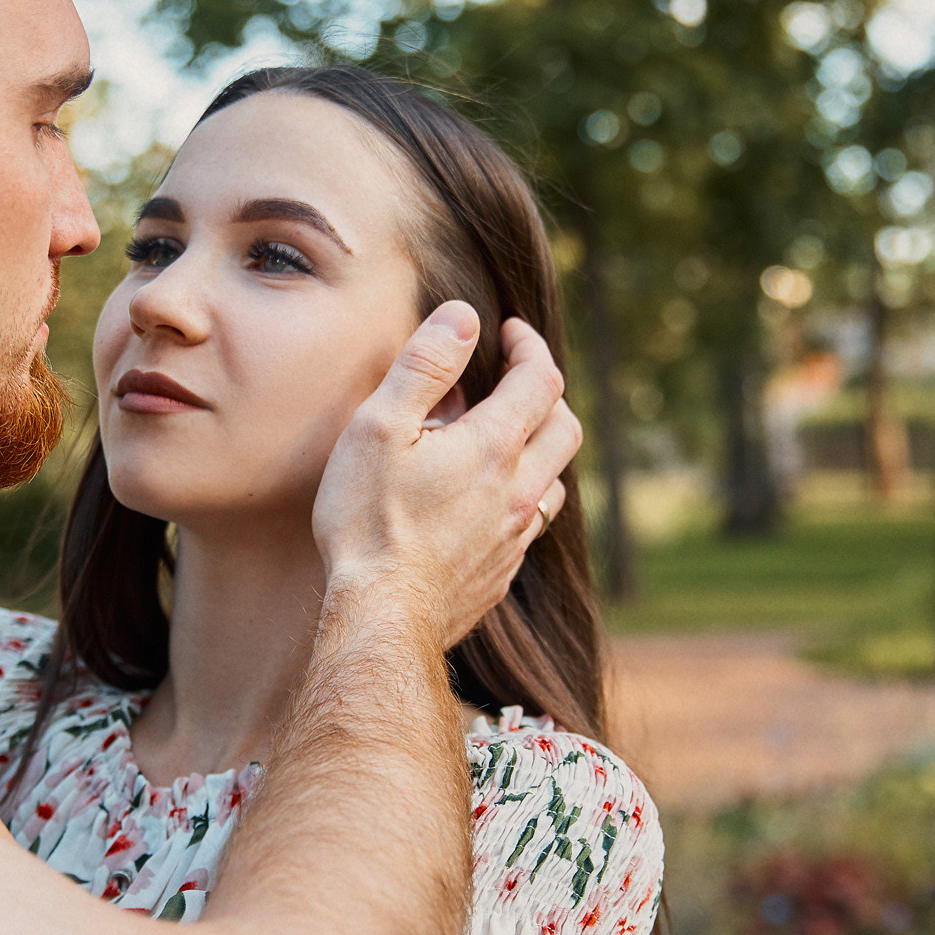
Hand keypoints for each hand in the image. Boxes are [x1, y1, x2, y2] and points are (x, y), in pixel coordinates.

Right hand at [310, 304, 579, 647]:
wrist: (382, 616)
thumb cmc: (369, 521)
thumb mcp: (379, 427)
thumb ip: (425, 367)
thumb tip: (464, 318)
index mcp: (496, 445)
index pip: (541, 377)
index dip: (528, 345)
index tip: (508, 331)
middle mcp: (521, 489)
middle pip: (565, 426)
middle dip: (545, 393)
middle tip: (509, 381)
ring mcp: (516, 536)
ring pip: (555, 479)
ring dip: (538, 449)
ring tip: (499, 441)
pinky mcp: (502, 572)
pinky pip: (531, 524)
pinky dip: (520, 496)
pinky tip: (484, 503)